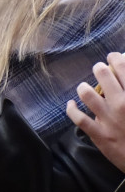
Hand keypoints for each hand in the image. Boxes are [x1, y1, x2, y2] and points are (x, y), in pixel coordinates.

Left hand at [68, 53, 124, 171]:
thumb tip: (124, 81)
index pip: (122, 67)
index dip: (116, 58)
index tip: (114, 57)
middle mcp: (122, 104)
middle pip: (102, 73)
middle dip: (100, 69)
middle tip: (101, 70)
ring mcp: (109, 119)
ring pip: (86, 93)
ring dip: (85, 88)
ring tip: (86, 88)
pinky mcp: (100, 134)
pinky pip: (78, 118)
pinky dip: (71, 109)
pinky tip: (72, 104)